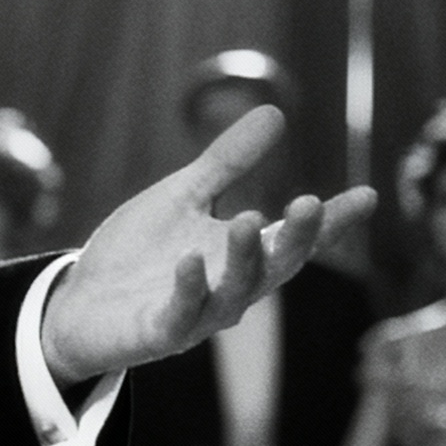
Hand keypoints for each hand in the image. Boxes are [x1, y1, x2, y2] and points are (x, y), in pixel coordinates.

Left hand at [37, 109, 368, 387]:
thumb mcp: (184, 197)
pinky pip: (180, 313)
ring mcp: (198, 315)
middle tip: (311, 203)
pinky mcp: (159, 333)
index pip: (296, 237)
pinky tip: (190, 260)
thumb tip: (276, 112)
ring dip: (244, 258)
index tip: (366, 196)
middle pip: (276, 265)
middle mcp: (231, 288)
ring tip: (249, 218)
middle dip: (295, 238)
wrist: (79, 306)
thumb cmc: (138, 254)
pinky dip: (189, 288)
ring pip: (235, 291)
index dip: (332, 222)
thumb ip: (228, 163)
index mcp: (243, 255)